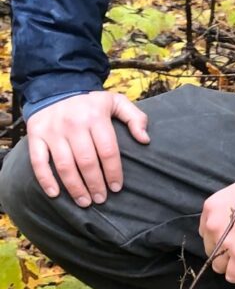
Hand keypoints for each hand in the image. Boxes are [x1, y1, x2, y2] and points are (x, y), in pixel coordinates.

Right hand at [26, 91, 148, 206]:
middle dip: (95, 184)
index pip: (107, 150)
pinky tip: (55, 194)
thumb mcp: (116, 102)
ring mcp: (53, 131)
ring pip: (65, 166)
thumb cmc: (90, 102)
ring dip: (75, 188)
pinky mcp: (36, 136)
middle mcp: (73, 124)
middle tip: (101, 199)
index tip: (116, 187)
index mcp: (96, 116)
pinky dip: (46, 180)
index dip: (113, 172)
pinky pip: (39, 162)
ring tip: (84, 202)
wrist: (56, 87)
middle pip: (87, 162)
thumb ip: (135, 118)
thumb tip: (145, 140)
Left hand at [199, 180, 234, 284]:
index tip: (233, 238)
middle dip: (224, 251)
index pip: (206, 230)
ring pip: (219, 265)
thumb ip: (232, 206)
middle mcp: (212, 225)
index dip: (219, 236)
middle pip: (211, 248)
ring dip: (233, 265)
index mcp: (212, 207)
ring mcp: (224, 242)